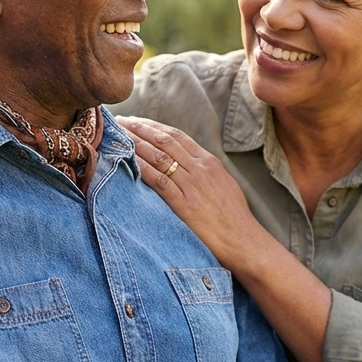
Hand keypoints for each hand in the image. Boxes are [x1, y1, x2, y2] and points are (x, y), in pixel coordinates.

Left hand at [117, 117, 266, 273]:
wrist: (244, 241)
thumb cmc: (234, 218)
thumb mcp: (223, 185)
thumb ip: (205, 172)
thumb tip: (188, 164)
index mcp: (209, 162)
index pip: (177, 136)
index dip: (153, 126)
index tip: (136, 121)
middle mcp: (200, 168)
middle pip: (164, 141)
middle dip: (139, 129)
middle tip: (119, 122)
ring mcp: (192, 185)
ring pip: (159, 156)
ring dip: (135, 144)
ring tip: (117, 137)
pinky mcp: (185, 204)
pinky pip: (159, 181)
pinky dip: (141, 168)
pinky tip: (127, 161)